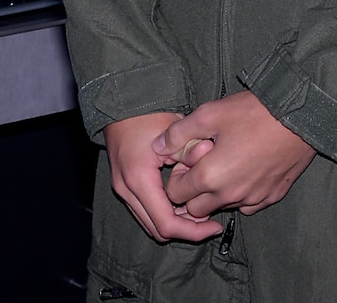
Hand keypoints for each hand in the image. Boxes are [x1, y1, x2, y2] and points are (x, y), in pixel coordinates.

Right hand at [103, 112, 223, 243]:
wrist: (121, 104)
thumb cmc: (148, 115)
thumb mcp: (175, 131)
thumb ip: (192, 151)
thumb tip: (209, 162)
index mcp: (139, 179)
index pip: (167, 224)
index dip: (193, 231)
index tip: (215, 226)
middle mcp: (126, 190)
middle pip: (157, 231)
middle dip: (185, 230)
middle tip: (209, 221)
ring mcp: (122, 189)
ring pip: (150, 224)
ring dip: (174, 223)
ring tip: (197, 210)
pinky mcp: (123, 186)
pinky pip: (144, 212)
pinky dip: (163, 214)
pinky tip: (181, 202)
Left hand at [154, 91, 315, 220]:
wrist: (299, 117)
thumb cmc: (252, 113)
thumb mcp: (209, 114)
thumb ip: (178, 134)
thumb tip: (157, 146)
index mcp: (210, 176)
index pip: (176, 194)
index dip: (176, 177)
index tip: (185, 160)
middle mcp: (230, 195)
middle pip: (197, 209)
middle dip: (192, 192)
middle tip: (200, 165)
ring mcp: (253, 198)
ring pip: (222, 207)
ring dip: (216, 193)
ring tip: (222, 164)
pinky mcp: (272, 196)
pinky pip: (247, 205)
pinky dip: (239, 194)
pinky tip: (242, 171)